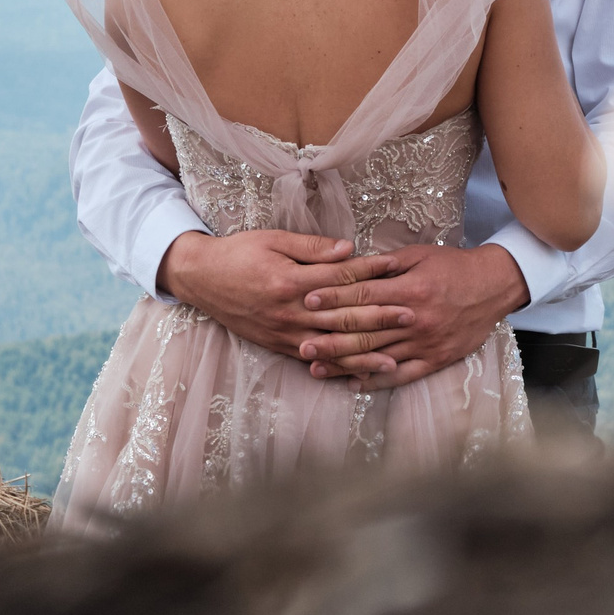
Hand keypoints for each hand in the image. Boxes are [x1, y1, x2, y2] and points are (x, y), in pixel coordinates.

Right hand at [155, 229, 410, 360]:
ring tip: (395, 359)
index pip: (340, 279)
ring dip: (364, 354)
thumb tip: (350, 249)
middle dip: (380, 318)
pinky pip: (314, 360)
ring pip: (331, 347)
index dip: (371, 274)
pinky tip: (356, 375)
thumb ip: (312, 247)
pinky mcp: (278, 346)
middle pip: (342, 317)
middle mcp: (289, 312)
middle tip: (412, 317)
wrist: (201, 278)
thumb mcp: (273, 239)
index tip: (399, 271)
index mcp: (291, 281)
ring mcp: (284, 333)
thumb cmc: (239, 253)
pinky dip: (337, 368)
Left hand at [298, 243, 530, 391]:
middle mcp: (415, 320)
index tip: (308, 300)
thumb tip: (351, 268)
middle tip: (301, 343)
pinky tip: (353, 383)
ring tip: (316, 368)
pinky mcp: (435, 360)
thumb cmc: (454, 266)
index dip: (333, 298)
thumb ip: (385, 264)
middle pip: (365, 331)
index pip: (363, 296)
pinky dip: (376, 380)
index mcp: (411, 289)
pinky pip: (401, 375)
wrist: (495, 286)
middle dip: (330, 337)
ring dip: (345, 363)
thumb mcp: (420, 256)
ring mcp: (425, 343)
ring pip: (378, 357)